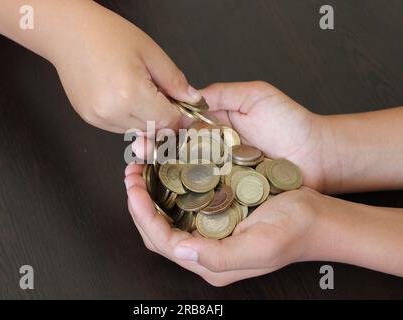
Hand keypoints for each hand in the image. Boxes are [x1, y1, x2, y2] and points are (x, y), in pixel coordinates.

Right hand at [51, 2, 200, 132]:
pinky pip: (120, 127)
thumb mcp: (150, 52)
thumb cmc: (106, 35)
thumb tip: (192, 99)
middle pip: (152, 129)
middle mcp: (112, 111)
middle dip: (161, 115)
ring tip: (136, 90)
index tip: (178, 103)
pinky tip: (122, 95)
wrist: (68, 33)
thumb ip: (174, 80)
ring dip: (145, 118)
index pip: (167, 121)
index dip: (178, 114)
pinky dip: (128, 117)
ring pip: (137, 131)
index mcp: (130, 93)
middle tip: (157, 92)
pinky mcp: (90, 119)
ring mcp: (98, 118)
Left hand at [125, 164, 322, 286]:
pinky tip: (166, 171)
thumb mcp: (260, 246)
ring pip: (167, 217)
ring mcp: (209, 233)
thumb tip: (180, 251)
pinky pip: (183, 206)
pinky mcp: (216, 218)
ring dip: (150, 194)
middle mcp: (205, 250)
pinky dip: (169, 189)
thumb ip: (218, 256)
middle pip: (157, 230)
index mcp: (211, 262)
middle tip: (132, 174)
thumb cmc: (294, 230)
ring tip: (142, 171)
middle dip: (139, 203)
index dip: (142, 214)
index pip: (162, 241)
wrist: (317, 218)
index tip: (133, 187)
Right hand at [132, 81, 334, 191]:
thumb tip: (188, 95)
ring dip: (162, 173)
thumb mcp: (256, 96)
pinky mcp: (230, 192)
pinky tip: (166, 193)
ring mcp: (220, 173)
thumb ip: (221, 94)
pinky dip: (185, 193)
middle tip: (136, 154)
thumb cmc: (292, 122)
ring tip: (142, 173)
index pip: (180, 125)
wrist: (320, 155)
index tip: (143, 133)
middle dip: (154, 152)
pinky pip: (205, 193)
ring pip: (185, 173)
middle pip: (176, 151)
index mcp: (215, 126)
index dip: (160, 129)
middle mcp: (213, 150)